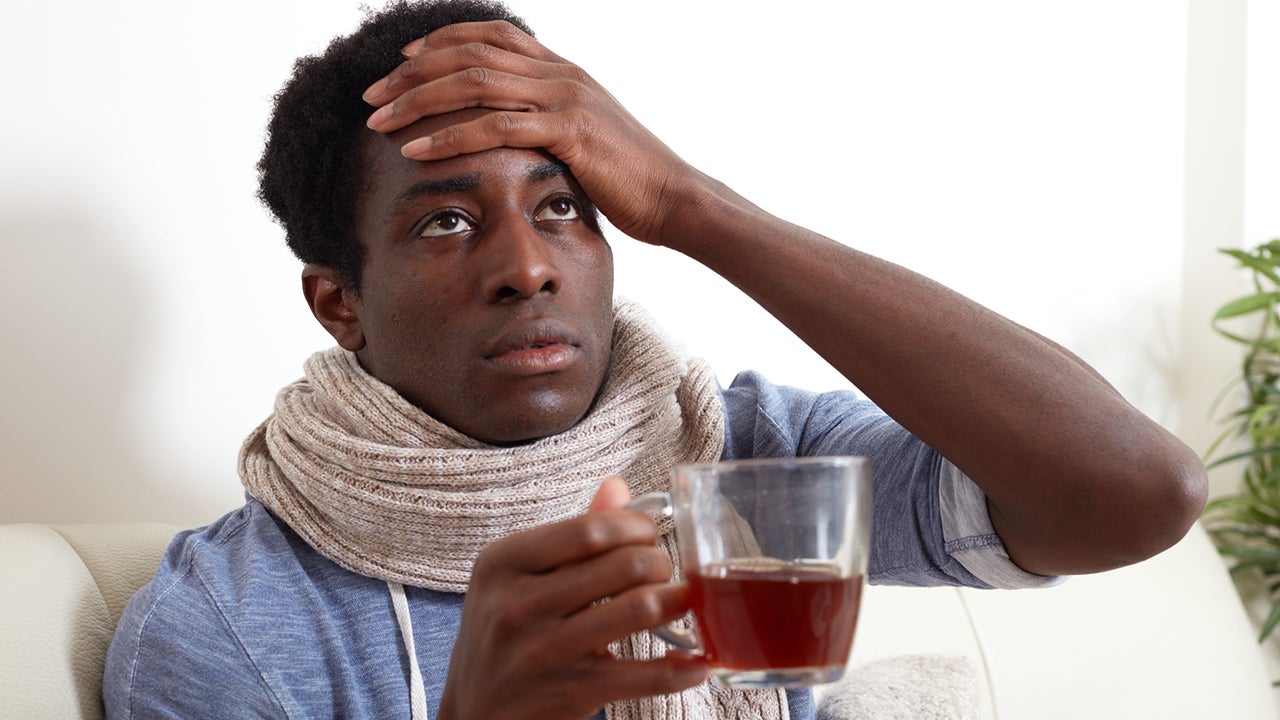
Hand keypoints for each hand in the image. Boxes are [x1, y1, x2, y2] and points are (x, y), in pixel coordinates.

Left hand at [362, 20, 706, 245]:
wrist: (673, 196)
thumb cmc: (629, 178)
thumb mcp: (585, 137)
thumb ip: (549, 122)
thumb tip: (514, 132)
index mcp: (562, 69)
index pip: (490, 36)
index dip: (440, 42)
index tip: (401, 62)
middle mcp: (560, 74)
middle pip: (469, 56)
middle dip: (412, 75)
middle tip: (372, 96)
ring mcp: (565, 98)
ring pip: (474, 85)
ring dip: (419, 102)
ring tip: (379, 121)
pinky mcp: (568, 132)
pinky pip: (495, 127)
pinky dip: (449, 136)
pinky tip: (417, 150)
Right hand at [435, 477, 709, 719]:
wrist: (475, 710)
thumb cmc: (503, 633)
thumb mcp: (517, 577)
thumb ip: (570, 534)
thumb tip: (617, 488)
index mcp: (504, 562)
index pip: (590, 529)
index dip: (636, 526)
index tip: (649, 533)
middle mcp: (518, 604)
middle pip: (623, 565)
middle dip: (660, 562)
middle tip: (663, 570)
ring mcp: (544, 651)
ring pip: (639, 609)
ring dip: (677, 601)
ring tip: (681, 601)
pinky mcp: (571, 692)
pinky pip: (644, 675)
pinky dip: (681, 669)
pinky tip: (697, 662)